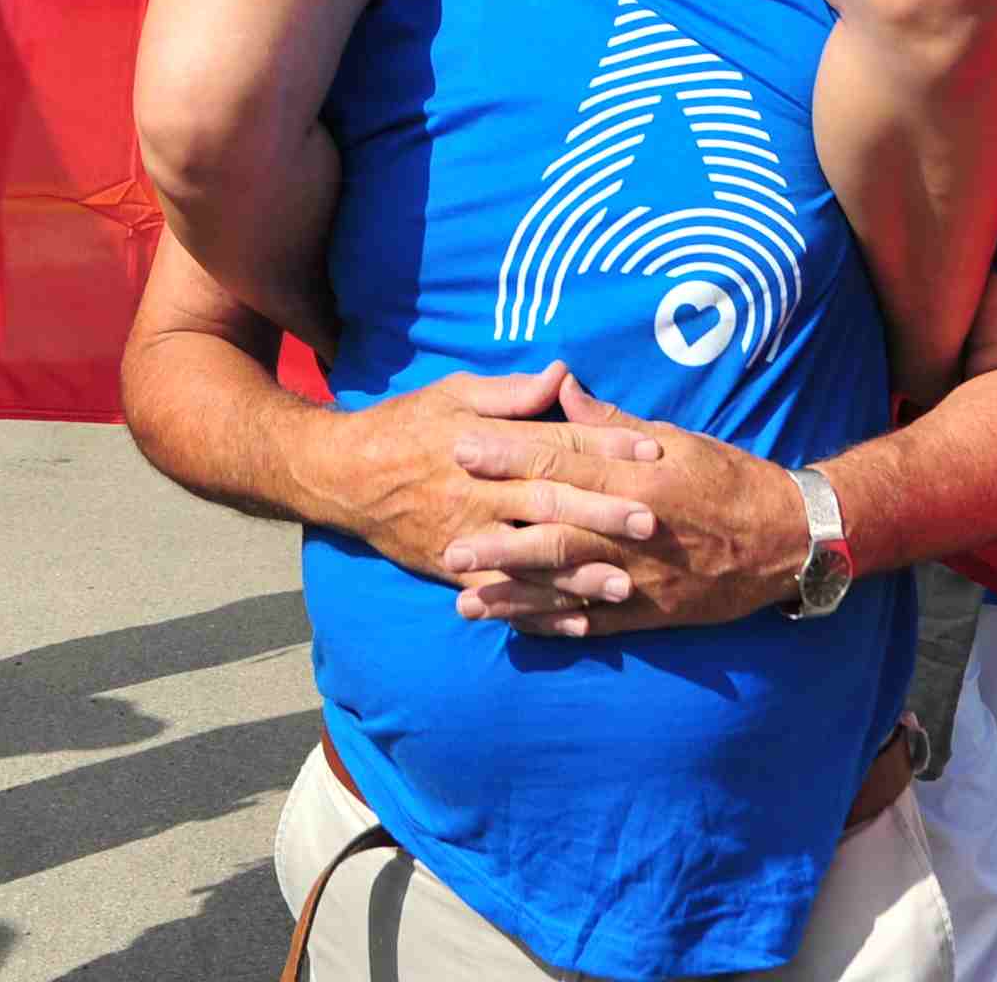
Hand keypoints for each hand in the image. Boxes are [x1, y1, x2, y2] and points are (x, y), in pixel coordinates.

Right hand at [318, 364, 663, 588]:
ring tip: (625, 585)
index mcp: (484, 442)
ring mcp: (465, 534)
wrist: (345, 475)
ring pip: (529, 557)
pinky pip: (501, 594)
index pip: (554, 442)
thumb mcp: (454, 393)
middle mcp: (478, 491)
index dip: (603, 447)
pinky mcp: (452, 568)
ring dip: (577, 573)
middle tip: (650, 522)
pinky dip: (537, 610)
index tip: (651, 451)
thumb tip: (562, 374)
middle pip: (549, 502)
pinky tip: (577, 622)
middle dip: (601, 513)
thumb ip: (511, 393)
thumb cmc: (406, 425)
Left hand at [436, 377, 809, 637]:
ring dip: (514, 595)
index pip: (562, 461)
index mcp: (638, 476)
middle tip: (447, 543)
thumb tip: (559, 388)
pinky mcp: (650, 611)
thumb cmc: (727, 477)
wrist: (786, 538)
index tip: (461, 450)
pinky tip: (516, 628)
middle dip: (499, 541)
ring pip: (567, 586)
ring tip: (464, 601)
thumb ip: (610, 422)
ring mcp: (640, 575)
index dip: (509, 456)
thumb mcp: (673, 437)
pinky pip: (594, 621)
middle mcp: (634, 528)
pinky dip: (554, 626)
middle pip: (555, 532)